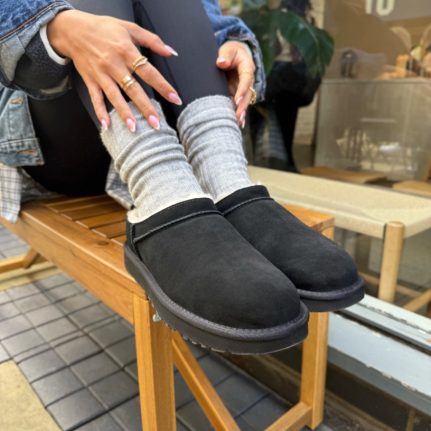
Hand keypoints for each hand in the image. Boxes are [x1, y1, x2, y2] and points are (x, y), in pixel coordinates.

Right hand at [47, 10, 181, 131]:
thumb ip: (153, 40)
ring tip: (134, 128)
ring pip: (114, 96)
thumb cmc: (104, 28)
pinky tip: (107, 125)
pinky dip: (100, 112)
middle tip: (156, 123)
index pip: (148, 71)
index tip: (175, 99)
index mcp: (126, 51)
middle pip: (133, 89)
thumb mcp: (130, 28)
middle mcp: (114, 64)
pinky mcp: (90, 80)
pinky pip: (95, 98)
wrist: (73, 29)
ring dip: (124, 113)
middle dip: (145, 107)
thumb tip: (171, 52)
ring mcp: (101, 74)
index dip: (162, 86)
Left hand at [216, 41, 255, 127]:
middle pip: (247, 95)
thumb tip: (221, 63)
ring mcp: (243, 88)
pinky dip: (237, 113)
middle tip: (238, 117)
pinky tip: (235, 123)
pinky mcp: (238, 93)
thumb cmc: (231, 51)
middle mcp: (247, 80)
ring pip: (243, 102)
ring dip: (241, 112)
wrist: (234, 55)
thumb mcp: (228, 49)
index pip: (246, 80)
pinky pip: (238, 104)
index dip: (242, 90)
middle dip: (242, 106)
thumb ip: (225, 55)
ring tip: (237, 123)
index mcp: (247, 68)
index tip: (237, 100)